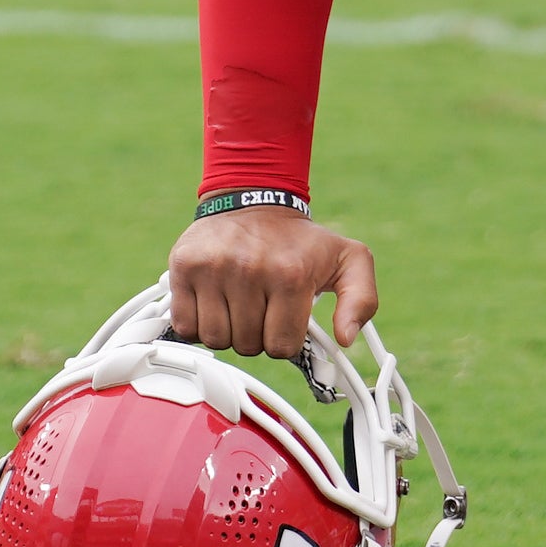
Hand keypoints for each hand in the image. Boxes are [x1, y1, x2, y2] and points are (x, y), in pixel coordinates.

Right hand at [167, 205, 377, 359]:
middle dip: (256, 334)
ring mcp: (213, 268)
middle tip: (260, 307)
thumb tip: (345, 338)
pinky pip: (185, 327)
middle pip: (247, 346)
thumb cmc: (300, 240)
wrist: (255, 199)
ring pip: (215, 340)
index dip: (284, 338)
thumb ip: (362, 300)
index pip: (281, 346)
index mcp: (291, 273)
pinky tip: (214, 303)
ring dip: (227, 331)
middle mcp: (249, 269)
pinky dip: (197, 324)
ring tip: (238, 304)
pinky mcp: (183, 266)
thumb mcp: (349, 260)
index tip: (284, 316)